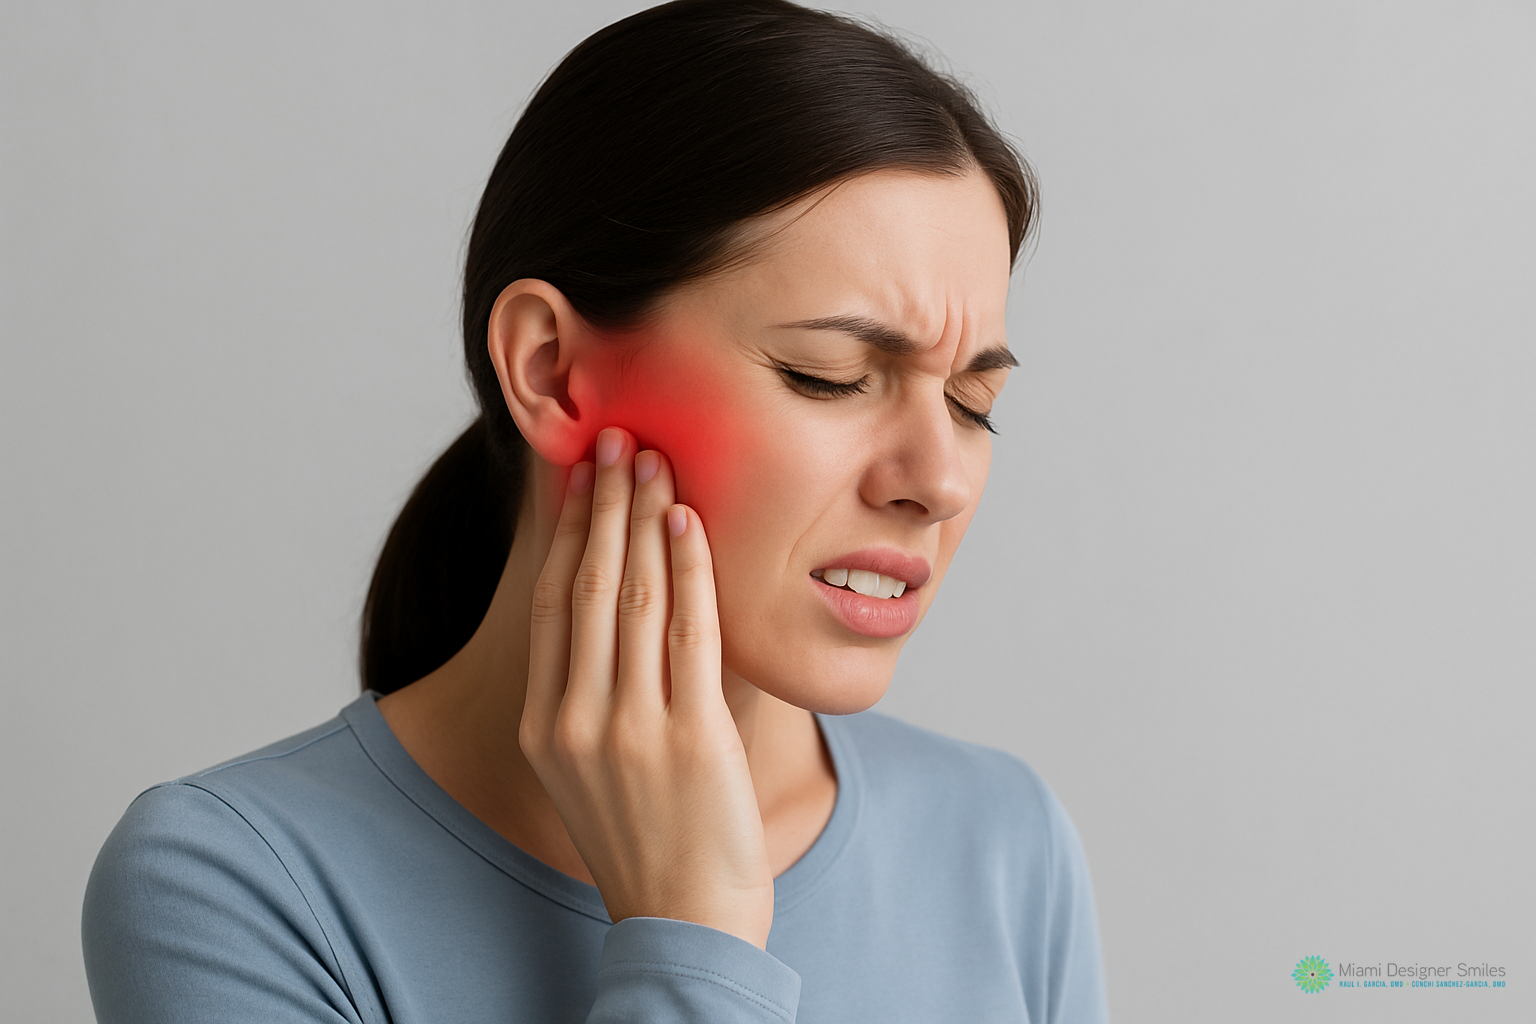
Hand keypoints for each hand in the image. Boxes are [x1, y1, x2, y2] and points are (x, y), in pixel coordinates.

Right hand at [519, 427, 774, 947]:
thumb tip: (609, 612)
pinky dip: (687, 570)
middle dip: (600, 504)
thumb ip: (588, 696)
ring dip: (642, 519)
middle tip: (614, 440)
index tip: (576, 475)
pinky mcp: (689, 738)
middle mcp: (575, 721)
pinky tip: (687, 522)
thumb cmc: (649, 839)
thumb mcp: (588, 768)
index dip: (564, 532)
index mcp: (542, 725)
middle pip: (586, 586)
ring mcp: (630, 729)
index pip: (551, 604)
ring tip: (652, 460)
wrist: (687, 920)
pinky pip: (688, 633)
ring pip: (632, 598)